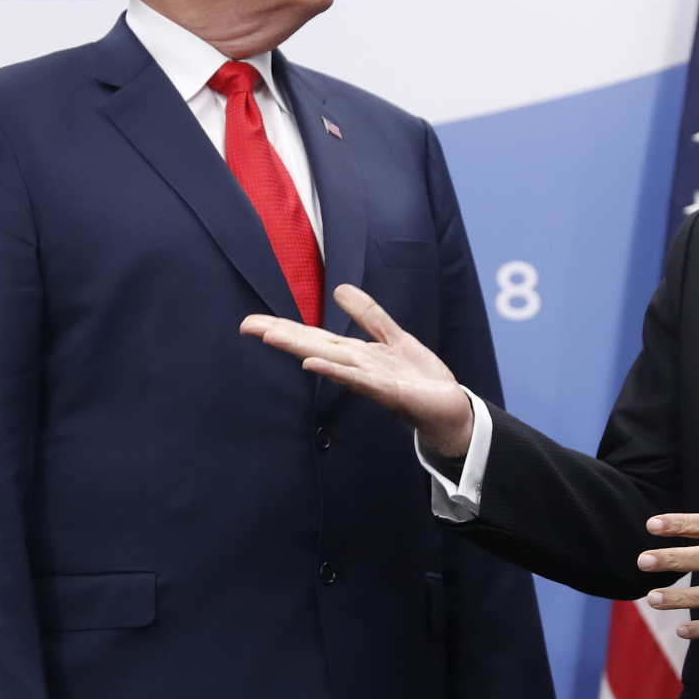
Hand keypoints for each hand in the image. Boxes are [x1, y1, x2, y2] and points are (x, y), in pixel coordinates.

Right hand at [241, 284, 474, 456]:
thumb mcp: (394, 337)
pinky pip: (359, 379)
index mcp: (355, 354)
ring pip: (330, 360)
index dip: (284, 327)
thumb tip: (338, 289)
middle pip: (313, 346)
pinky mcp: (389, 391)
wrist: (450, 409)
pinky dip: (336, 372)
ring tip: (272, 337)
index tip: (252, 321)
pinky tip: (313, 364)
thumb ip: (368, 315)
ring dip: (301, 348)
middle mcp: (356, 367)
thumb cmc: (420, 379)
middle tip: (248, 325)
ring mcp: (370, 380)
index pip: (314, 337)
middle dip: (281, 335)